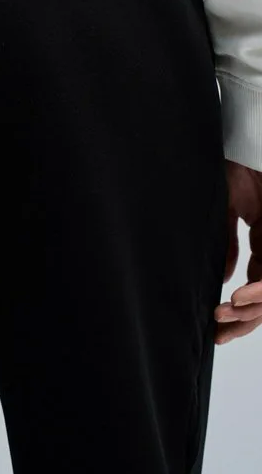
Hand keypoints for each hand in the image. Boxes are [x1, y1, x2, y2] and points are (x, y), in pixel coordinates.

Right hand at [214, 159, 261, 344]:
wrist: (247, 140)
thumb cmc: (235, 164)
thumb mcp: (226, 209)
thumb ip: (226, 243)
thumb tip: (220, 281)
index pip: (257, 283)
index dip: (240, 310)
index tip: (216, 326)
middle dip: (247, 319)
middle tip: (221, 333)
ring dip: (253, 310)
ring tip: (226, 315)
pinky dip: (261, 290)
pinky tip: (240, 297)